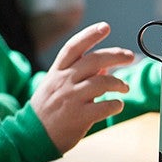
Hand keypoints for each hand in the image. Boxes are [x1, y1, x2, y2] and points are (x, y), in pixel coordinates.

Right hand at [30, 22, 135, 152]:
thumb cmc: (46, 109)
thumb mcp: (56, 85)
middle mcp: (63, 81)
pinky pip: (105, 106)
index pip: (74, 47)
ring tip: (124, 88)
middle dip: (116, 55)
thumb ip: (79, 74)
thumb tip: (104, 63)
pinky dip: (116, 104)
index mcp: (57, 72)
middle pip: (94, 60)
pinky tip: (117, 105)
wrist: (32, 134)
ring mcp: (71, 98)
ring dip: (119, 83)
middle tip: (129, 56)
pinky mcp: (79, 116)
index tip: (104, 26)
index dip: (90, 34)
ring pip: (102, 82)